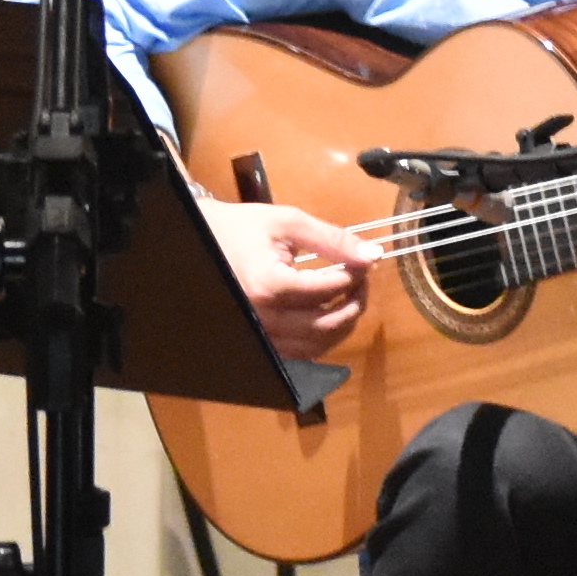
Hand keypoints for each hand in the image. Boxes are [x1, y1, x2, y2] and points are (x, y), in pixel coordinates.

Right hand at [197, 199, 378, 361]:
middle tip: (363, 279)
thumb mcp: (289, 223)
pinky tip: (330, 315)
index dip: (355, 275)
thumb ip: (334, 240)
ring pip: (316, 345)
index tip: (364, 260)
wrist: (202, 242)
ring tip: (351, 296)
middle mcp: (263, 318)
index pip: (328, 290)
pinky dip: (323, 338)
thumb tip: (374, 255)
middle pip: (326, 325)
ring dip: (344, 324)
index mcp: (270, 286)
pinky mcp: (260, 343)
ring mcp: (260, 335)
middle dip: (355, 302)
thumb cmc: (244, 228)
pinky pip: (300, 352)